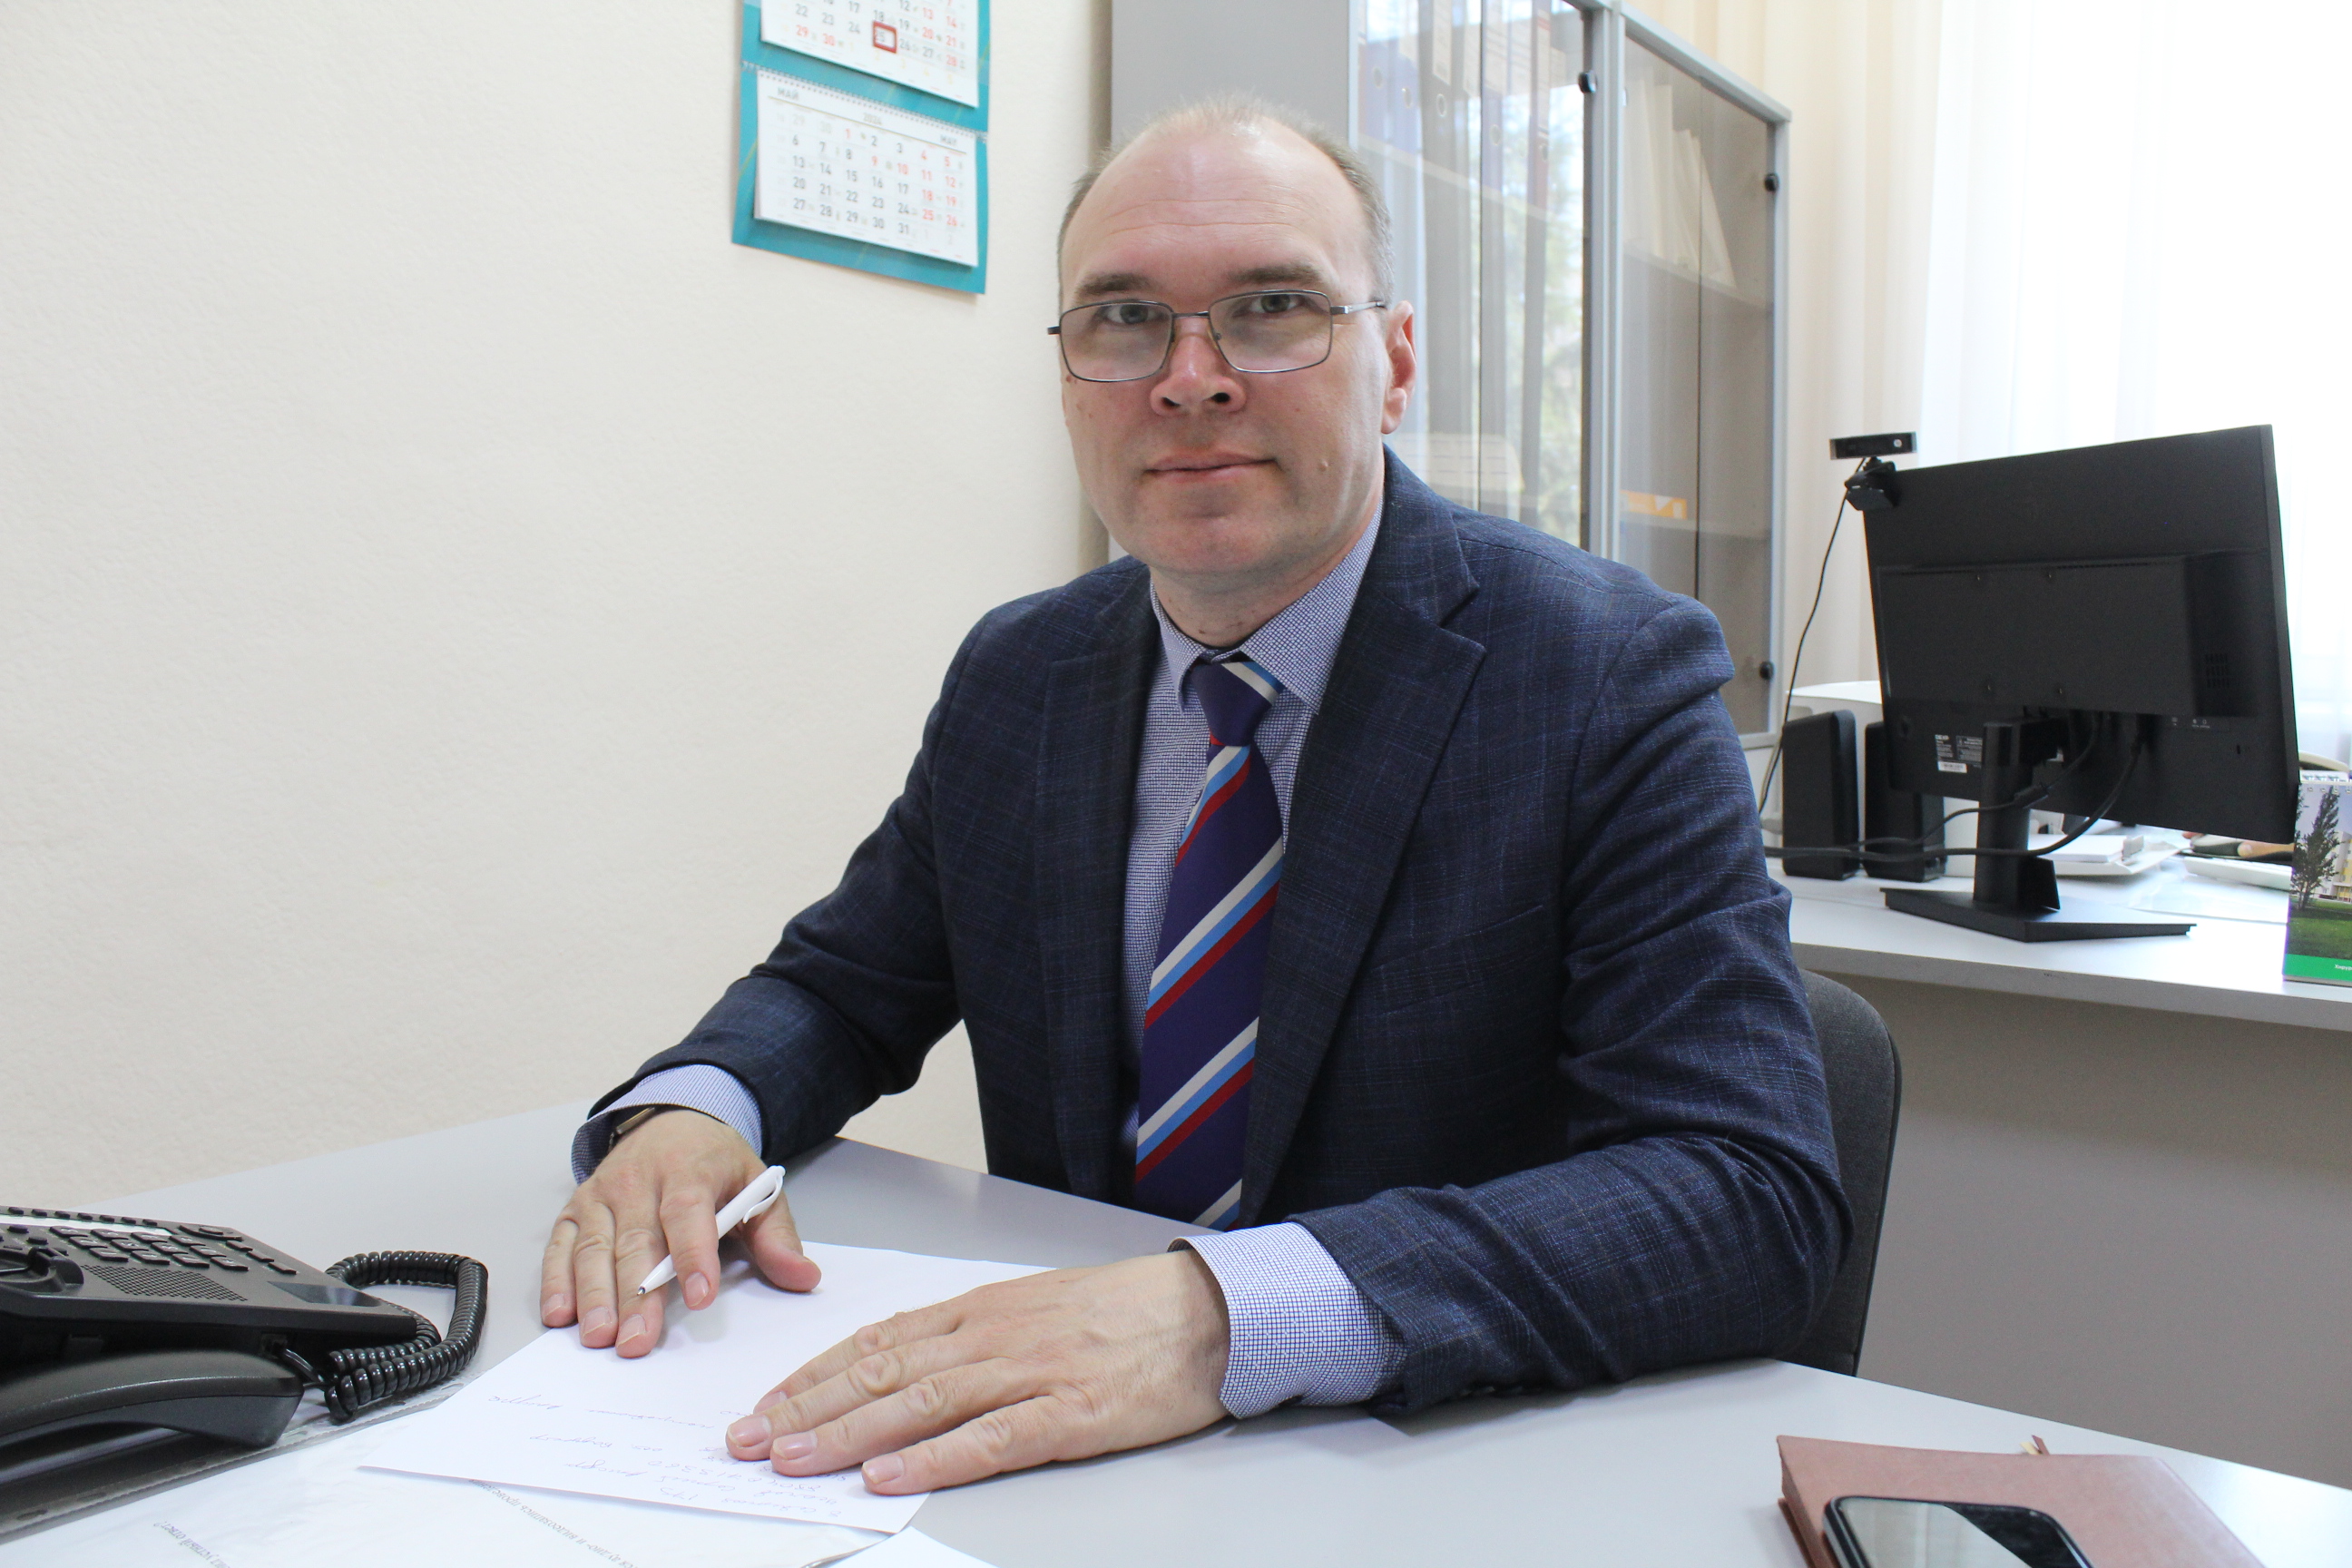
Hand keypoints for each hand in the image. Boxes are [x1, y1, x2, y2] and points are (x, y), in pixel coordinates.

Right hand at [541, 1108, 819, 1354]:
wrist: (671, 1120)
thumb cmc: (714, 1164)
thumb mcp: (756, 1185)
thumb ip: (776, 1236)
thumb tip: (803, 1277)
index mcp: (689, 1169)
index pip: (688, 1212)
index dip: (693, 1255)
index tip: (700, 1297)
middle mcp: (638, 1179)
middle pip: (636, 1241)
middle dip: (636, 1296)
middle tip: (637, 1342)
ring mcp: (602, 1194)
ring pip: (594, 1248)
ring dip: (594, 1296)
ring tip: (599, 1337)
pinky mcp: (576, 1209)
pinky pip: (561, 1246)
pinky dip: (556, 1281)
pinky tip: (560, 1315)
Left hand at [724, 1250, 1230, 1492]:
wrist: (1210, 1311)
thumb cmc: (1126, 1311)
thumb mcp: (1037, 1307)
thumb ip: (974, 1335)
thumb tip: (904, 1364)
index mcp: (982, 1310)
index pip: (877, 1342)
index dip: (814, 1375)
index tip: (764, 1403)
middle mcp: (993, 1336)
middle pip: (881, 1373)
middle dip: (807, 1408)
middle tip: (747, 1439)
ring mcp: (1029, 1374)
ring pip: (918, 1404)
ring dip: (846, 1433)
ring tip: (792, 1457)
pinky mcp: (1069, 1414)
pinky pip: (989, 1439)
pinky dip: (932, 1457)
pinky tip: (889, 1474)